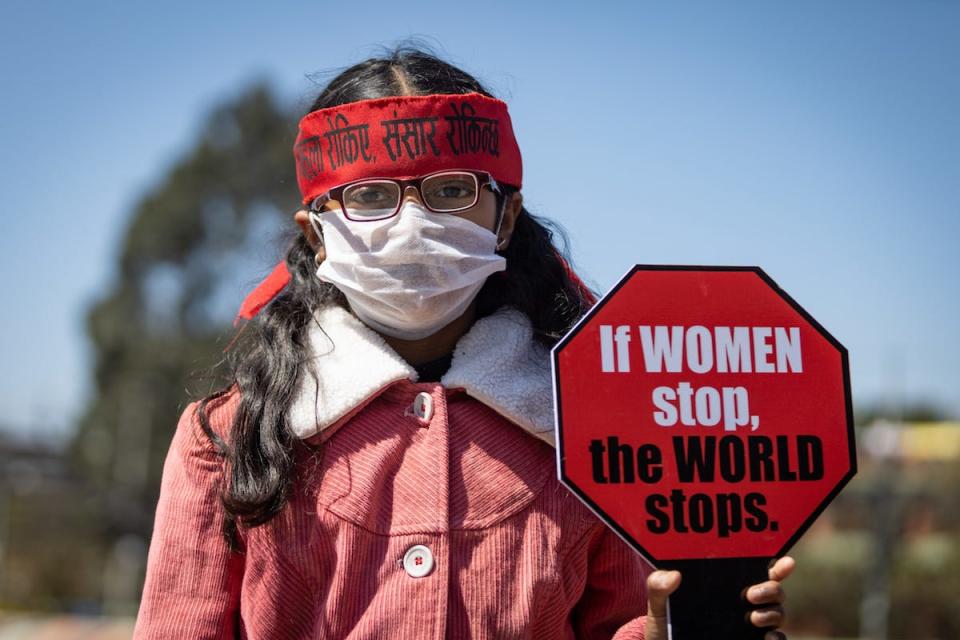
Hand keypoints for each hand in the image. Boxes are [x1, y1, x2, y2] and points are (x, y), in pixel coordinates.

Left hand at [644, 556, 795, 639]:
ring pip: (778, 613)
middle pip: (774, 590)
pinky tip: (767, 637)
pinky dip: (778, 638)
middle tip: (751, 594)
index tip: (784, 562)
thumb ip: (658, 586)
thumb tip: (674, 575)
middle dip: (771, 588)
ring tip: (753, 617)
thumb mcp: (658, 604)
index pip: (758, 570)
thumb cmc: (665, 624)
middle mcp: (744, 604)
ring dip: (773, 613)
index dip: (777, 565)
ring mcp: (750, 626)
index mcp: (726, 586)